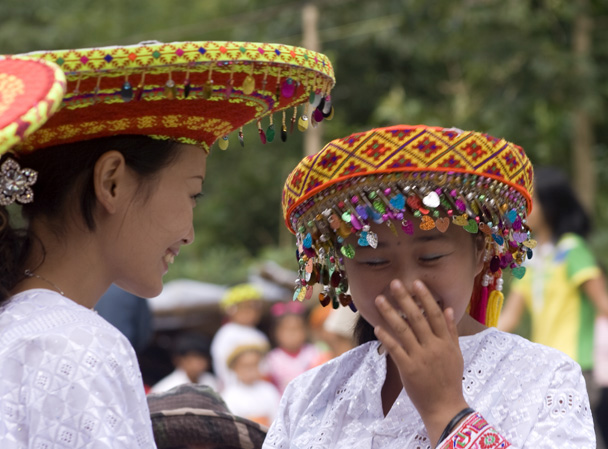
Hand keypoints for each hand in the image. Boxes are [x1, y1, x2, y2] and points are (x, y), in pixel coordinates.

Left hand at [374, 279, 468, 444]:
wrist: (445, 407)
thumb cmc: (450, 379)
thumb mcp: (456, 354)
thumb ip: (451, 331)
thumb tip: (449, 309)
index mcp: (446, 342)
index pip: (435, 314)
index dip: (426, 297)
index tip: (416, 282)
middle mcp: (434, 347)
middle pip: (418, 317)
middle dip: (405, 299)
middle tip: (394, 283)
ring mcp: (421, 358)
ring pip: (404, 330)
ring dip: (390, 313)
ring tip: (379, 299)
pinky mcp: (408, 369)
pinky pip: (395, 349)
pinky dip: (386, 337)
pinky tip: (377, 327)